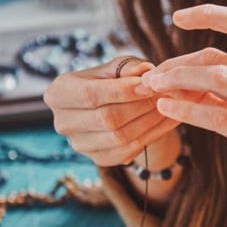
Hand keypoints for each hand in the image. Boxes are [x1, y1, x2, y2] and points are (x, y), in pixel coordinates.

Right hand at [43, 56, 179, 166]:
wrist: (107, 106)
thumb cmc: (108, 81)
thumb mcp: (114, 68)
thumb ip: (127, 68)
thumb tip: (145, 72)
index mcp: (57, 94)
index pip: (90, 95)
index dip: (122, 91)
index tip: (150, 84)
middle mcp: (62, 123)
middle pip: (106, 118)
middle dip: (140, 106)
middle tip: (165, 94)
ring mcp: (79, 144)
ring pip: (119, 137)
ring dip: (149, 121)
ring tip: (169, 105)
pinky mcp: (97, 158)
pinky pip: (127, 151)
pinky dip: (151, 135)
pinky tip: (167, 121)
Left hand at [141, 4, 226, 226]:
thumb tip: (186, 72)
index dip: (210, 14)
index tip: (177, 16)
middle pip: (218, 58)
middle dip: (177, 64)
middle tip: (152, 77)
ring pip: (216, 79)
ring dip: (177, 82)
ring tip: (153, 89)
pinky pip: (217, 117)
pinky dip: (186, 110)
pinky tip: (166, 109)